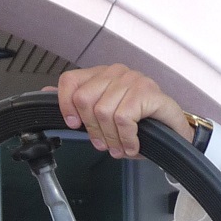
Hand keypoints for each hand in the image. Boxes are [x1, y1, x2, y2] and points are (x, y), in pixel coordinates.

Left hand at [57, 64, 190, 158]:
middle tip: (104, 144)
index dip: (65, 104)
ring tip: (121, 148)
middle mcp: (116, 73)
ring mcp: (133, 80)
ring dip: (112, 138)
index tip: (73, 124)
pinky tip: (133, 145)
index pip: (70, 80)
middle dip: (92, 129)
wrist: (176, 134)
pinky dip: (127, 138)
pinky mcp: (148, 92)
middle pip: (85, 100)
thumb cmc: (142, 126)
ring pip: (103, 112)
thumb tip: (45, 94)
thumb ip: (78, 105)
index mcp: (102, 75)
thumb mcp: (105, 116)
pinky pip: (124, 118)